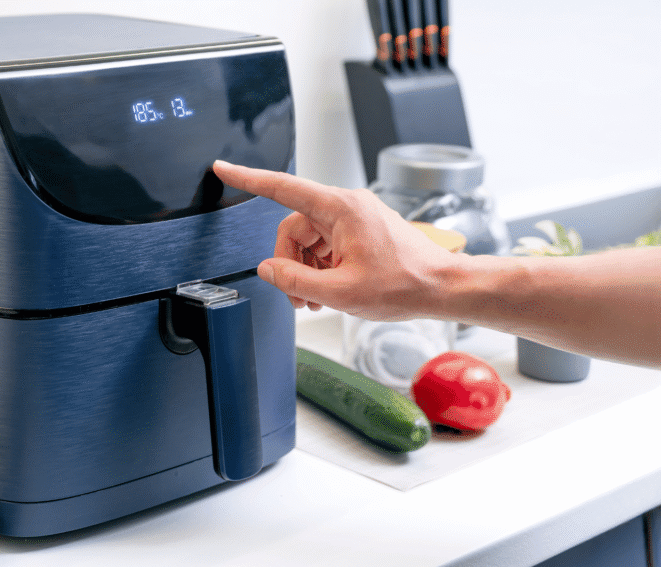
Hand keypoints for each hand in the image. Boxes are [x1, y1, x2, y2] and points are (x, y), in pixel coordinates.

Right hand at [212, 160, 460, 320]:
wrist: (442, 288)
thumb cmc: (405, 284)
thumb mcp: (340, 291)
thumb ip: (296, 280)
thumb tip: (268, 270)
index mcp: (340, 209)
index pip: (283, 187)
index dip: (248, 178)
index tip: (224, 169)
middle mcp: (346, 206)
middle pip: (294, 228)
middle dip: (289, 263)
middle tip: (297, 296)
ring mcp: (355, 218)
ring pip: (308, 240)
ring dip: (305, 270)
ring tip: (316, 299)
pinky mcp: (361, 231)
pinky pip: (325, 245)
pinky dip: (320, 268)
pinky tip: (329, 291)